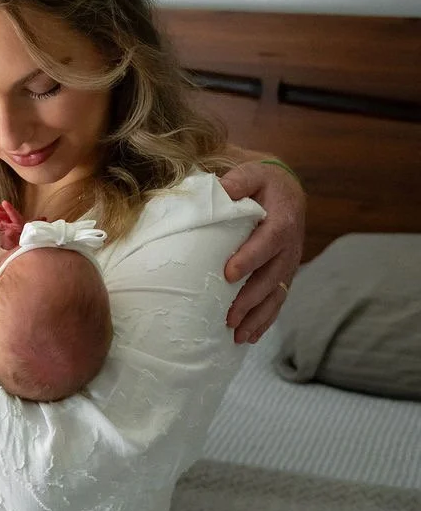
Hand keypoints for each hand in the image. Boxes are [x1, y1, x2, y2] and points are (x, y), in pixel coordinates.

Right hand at [0, 197, 25, 249]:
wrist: (13, 249)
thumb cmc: (17, 246)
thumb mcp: (15, 243)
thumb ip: (12, 237)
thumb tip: (9, 231)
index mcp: (19, 225)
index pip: (14, 215)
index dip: (10, 209)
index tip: (4, 203)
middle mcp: (12, 222)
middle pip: (5, 213)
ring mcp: (6, 223)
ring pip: (0, 213)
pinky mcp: (0, 225)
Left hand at [219, 161, 305, 343]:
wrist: (286, 191)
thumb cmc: (262, 183)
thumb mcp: (252, 174)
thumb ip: (238, 181)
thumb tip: (221, 190)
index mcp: (282, 220)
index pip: (268, 241)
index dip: (250, 258)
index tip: (229, 274)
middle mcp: (289, 247)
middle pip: (272, 277)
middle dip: (251, 299)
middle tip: (229, 316)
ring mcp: (288, 264)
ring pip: (276, 295)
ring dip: (258, 317)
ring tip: (238, 336)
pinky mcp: (283, 275)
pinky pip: (277, 301)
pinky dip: (265, 320)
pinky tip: (249, 336)